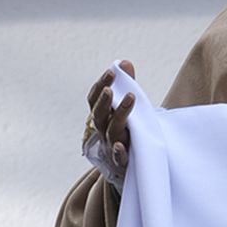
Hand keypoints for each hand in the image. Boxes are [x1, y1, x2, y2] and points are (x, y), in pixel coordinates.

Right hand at [85, 61, 135, 180]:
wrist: (131, 165)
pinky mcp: (123, 162)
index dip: (100, 86)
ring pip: (111, 130)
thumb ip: (127, 85)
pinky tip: (121, 145)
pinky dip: (119, 151)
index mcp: (102, 116)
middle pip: (99, 114)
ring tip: (131, 98)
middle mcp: (103, 130)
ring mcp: (111, 146)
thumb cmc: (128, 131)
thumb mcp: (128, 108)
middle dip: (105, 100)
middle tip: (112, 88)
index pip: (94, 100)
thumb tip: (124, 62)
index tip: (111, 72)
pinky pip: (119, 158)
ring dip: (120, 114)